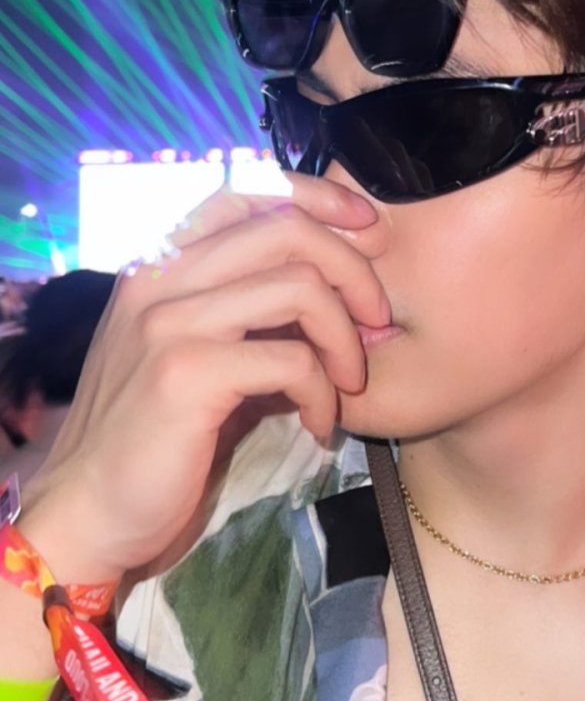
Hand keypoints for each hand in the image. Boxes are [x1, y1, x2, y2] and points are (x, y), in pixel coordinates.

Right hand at [23, 179, 387, 577]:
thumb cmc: (149, 437)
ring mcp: (169, 322)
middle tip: (376, 320)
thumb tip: (329, 290)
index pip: (244, 193)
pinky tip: (320, 424)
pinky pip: (293, 361)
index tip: (366, 231)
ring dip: (345, 338)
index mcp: (157, 264)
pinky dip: (324, 394)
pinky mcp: (187, 374)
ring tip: (349, 383)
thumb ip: (240, 311)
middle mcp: (158, 278)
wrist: (91, 508)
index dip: (317, 200)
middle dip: (353, 270)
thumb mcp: (189, 353)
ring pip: (300, 287)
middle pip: (286, 230)